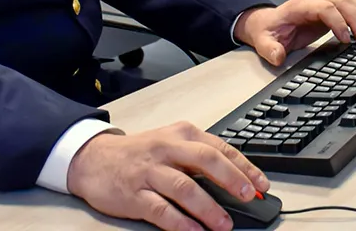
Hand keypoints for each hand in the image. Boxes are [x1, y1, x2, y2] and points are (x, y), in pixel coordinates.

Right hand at [66, 121, 270, 230]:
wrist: (94, 159)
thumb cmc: (139, 153)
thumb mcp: (171, 143)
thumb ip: (199, 158)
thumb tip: (235, 181)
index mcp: (182, 134)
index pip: (220, 148)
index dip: (244, 167)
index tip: (261, 185)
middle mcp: (167, 149)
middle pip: (206, 161)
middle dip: (232, 180)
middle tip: (249, 197)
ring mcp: (150, 171)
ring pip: (185, 187)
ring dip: (209, 208)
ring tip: (225, 224)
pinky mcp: (134, 193)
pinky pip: (161, 209)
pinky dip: (181, 222)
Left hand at [234, 0, 355, 65]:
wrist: (268, 22)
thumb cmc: (268, 31)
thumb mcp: (263, 42)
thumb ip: (270, 49)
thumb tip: (278, 56)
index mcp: (300, 6)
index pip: (325, 7)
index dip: (338, 22)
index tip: (346, 40)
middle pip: (343, 1)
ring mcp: (325, 1)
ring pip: (351, 0)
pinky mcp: (332, 8)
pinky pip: (352, 5)